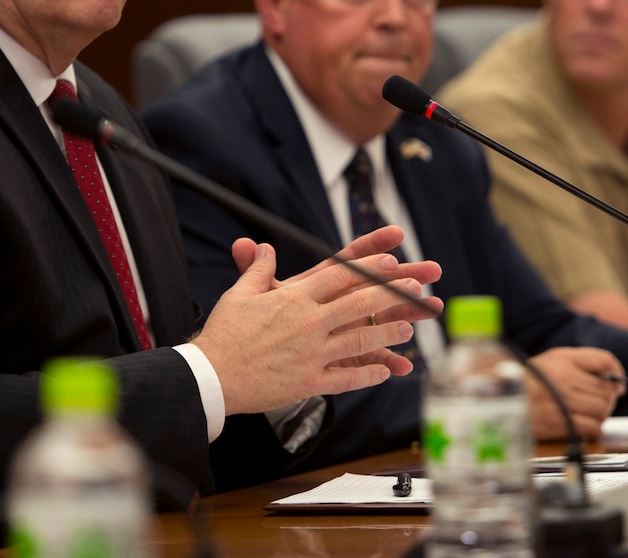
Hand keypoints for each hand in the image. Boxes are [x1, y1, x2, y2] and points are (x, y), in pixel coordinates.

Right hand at [194, 229, 443, 414]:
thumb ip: (257, 269)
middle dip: (391, 295)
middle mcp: (308, 323)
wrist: (212, 376)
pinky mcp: (309, 382)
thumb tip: (261, 246)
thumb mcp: (240, 294)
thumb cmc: (224, 333)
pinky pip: (346, 378)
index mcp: (294, 298)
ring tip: (409, 329)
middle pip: (358, 305)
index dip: (369, 269)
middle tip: (416, 288)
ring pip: (360, 342)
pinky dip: (368, 375)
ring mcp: (312, 354)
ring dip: (388, 335)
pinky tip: (386, 372)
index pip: (339, 277)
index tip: (391, 262)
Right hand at [524, 348, 625, 440]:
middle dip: (604, 400)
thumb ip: (584, 363)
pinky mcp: (558, 423)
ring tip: (582, 414)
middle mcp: (563, 377)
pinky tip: (577, 425)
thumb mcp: (552, 361)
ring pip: (601, 410)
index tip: (617, 386)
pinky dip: (590, 430)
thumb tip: (618, 385)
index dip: (616, 374)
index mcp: (562, 358)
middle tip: (591, 404)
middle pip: (605, 391)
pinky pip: (592, 428)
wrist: (499, 403)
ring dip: (597, 416)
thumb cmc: (528, 382)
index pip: (604, 360)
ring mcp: (561, 401)